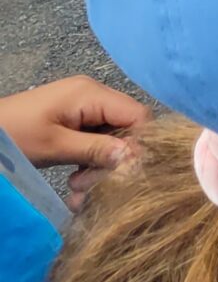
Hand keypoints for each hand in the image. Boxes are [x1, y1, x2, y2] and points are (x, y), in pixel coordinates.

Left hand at [0, 76, 144, 206]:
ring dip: (100, 164)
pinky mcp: (74, 118)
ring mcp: (83, 106)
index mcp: (91, 94)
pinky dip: (90, 160)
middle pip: (126, 127)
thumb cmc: (14, 135)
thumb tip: (134, 158)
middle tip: (89, 186)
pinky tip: (75, 177)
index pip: (138, 115)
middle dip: (114, 159)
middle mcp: (93, 94)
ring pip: (111, 137)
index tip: (123, 174)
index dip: (139, 144)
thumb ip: (97, 150)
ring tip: (77, 187)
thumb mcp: (54, 146)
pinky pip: (96, 138)